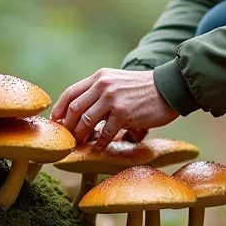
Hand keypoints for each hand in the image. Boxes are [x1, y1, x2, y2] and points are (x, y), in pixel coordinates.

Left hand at [51, 68, 176, 143]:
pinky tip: (100, 147)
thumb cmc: (143, 89)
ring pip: (86, 121)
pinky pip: (105, 132)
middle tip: (69, 138)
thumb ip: (101, 92)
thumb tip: (82, 113)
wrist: (169, 88)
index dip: (60, 110)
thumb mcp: (118, 82)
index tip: (56, 122)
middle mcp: (103, 85)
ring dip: (81, 135)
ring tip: (82, 144)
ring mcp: (113, 98)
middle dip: (69, 126)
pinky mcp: (124, 112)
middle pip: (75, 109)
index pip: (71, 93)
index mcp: (99, 77)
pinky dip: (101, 142)